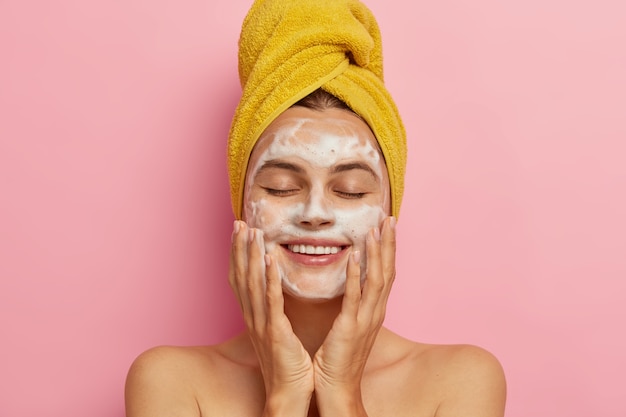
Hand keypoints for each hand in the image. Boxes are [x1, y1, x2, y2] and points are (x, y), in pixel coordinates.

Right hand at [229, 221, 313, 415]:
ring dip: (251, 257)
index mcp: (253, 316)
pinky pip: (271, 302)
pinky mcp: (275, 332)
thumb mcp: (274, 331)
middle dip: (239, 248)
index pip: (240, 278)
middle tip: (240, 223)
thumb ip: (271, 309)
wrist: (288, 392)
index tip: (239, 231)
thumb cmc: (285, 362)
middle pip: (241, 276)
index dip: (237, 254)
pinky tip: (270, 260)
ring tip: (253, 233)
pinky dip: (269, 279)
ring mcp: (262, 324)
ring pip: (253, 284)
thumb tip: (272, 291)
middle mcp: (252, 317)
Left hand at [312, 216, 396, 414]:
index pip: (386, 273)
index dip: (389, 249)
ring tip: (375, 229)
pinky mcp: (350, 327)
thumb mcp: (351, 324)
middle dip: (389, 244)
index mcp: (374, 310)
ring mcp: (365, 320)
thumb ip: (354, 302)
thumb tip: (353, 282)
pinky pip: (355, 297)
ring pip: (376, 280)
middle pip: (387, 271)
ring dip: (377, 253)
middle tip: (389, 219)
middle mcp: (375, 312)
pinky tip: (355, 256)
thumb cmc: (341, 356)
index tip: (388, 226)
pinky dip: (357, 276)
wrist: (338, 386)